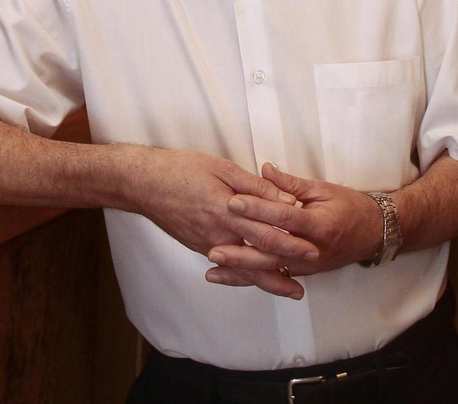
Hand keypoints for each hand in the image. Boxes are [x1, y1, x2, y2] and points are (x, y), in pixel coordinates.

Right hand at [129, 150, 316, 269]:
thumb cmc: (182, 170)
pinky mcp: (198, 247)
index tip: (313, 248)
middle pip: (257, 257)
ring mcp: (207, 244)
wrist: (144, 184)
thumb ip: (255, 186)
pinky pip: (227, 266)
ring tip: (289, 290)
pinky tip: (257, 279)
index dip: (291, 241)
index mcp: (227, 210)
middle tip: (306, 280)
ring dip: (267, 280)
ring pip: (242, 268)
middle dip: (284, 267)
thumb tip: (285, 199)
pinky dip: (244, 276)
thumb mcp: (223, 168)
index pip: (266, 230)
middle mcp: (218, 233)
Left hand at [204, 162, 383, 299]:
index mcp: (319, 224)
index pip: (282, 217)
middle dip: (241, 250)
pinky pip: (275, 278)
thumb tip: (264, 169)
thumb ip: (291, 184)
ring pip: (270, 271)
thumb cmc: (351, 206)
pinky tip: (230, 278)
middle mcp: (313, 250)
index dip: (257, 210)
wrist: (375, 232)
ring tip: (213, 269)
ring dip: (241, 271)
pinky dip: (252, 278)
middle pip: (272, 251)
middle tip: (213, 246)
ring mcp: (308, 266)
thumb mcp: (324, 189)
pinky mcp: (304, 273)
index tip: (232, 202)